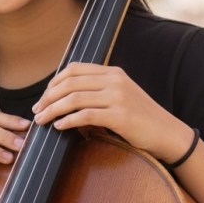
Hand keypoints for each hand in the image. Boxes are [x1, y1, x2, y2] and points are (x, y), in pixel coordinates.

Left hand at [32, 62, 191, 163]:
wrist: (167, 133)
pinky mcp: (120, 116)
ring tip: (42, 120)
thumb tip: (65, 99)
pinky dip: (68, 121)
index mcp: (112, 72)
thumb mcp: (119, 96)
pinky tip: (59, 127)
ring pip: (74, 98)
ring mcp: (118, 97)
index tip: (43, 97)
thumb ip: (97, 92)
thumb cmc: (140, 119)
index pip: (73, 69)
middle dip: (48, 97)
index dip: (53, 82)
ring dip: (53, 110)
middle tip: (37, 111)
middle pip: (69, 83)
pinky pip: (85, 115)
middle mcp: (114, 80)